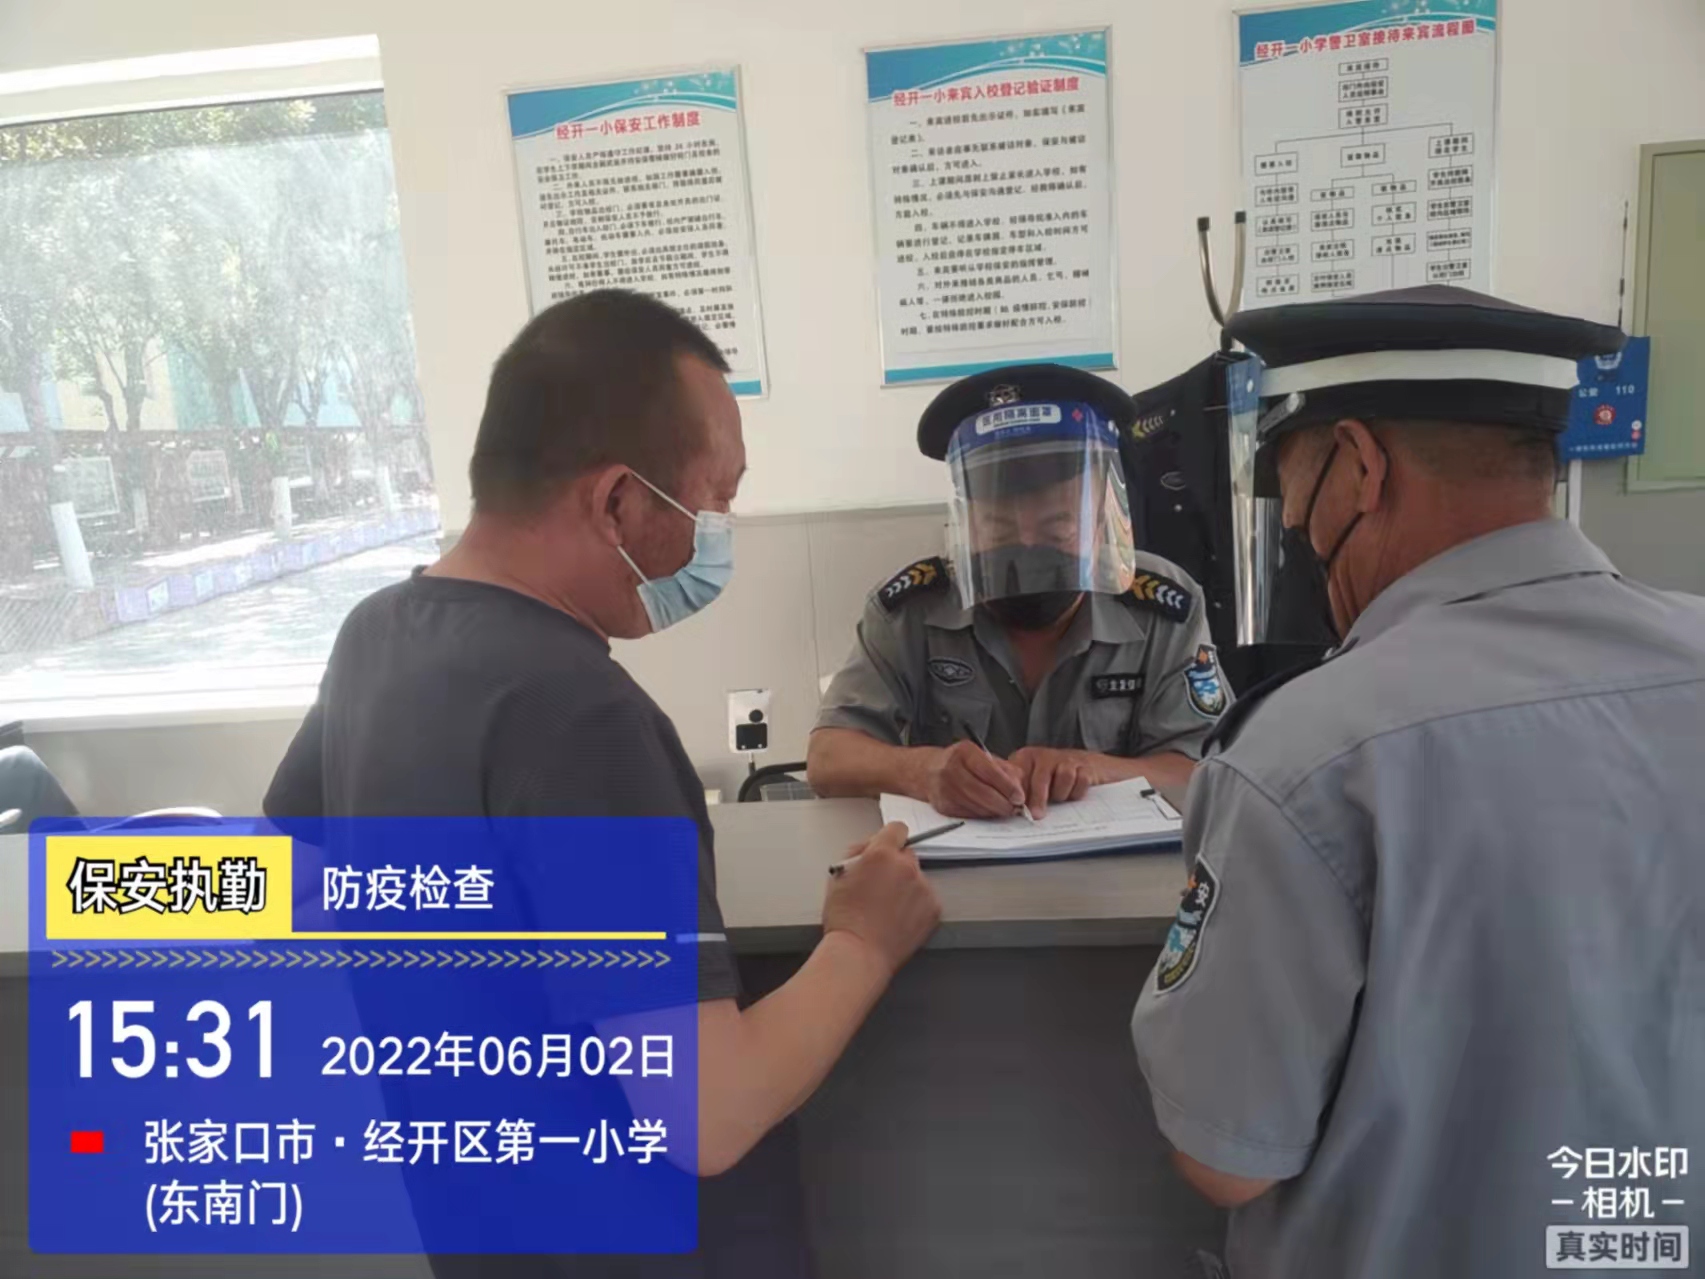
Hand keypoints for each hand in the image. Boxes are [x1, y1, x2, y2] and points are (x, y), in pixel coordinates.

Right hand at [822, 822, 940, 974]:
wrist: (859, 953)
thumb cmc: (844, 918)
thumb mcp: (839, 876)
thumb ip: (858, 856)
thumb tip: (868, 851)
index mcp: (881, 854)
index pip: (896, 829)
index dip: (889, 838)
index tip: (885, 848)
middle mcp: (906, 866)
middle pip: (907, 853)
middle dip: (895, 864)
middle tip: (880, 883)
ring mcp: (923, 888)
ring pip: (917, 877)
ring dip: (906, 885)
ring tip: (887, 907)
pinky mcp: (934, 908)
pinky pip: (926, 897)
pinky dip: (916, 904)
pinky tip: (898, 917)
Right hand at [922, 741, 1027, 818]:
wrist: (929, 771)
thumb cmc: (961, 763)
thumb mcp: (983, 757)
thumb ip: (1004, 769)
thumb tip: (1019, 788)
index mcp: (964, 752)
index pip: (989, 771)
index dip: (1007, 786)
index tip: (1019, 797)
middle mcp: (951, 768)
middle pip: (983, 792)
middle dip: (1003, 803)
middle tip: (1015, 808)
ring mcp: (944, 788)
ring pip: (976, 806)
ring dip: (994, 811)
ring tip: (1005, 809)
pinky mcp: (943, 805)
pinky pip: (968, 814)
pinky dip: (982, 815)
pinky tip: (989, 811)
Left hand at [1009, 746, 1099, 818]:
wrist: (1088, 764)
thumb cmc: (1052, 777)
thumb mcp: (1030, 779)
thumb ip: (1019, 790)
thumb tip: (1008, 808)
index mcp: (1027, 757)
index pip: (1019, 773)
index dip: (1017, 790)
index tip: (1016, 807)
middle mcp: (1046, 755)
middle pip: (1041, 777)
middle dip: (1038, 799)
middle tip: (1036, 816)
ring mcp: (1067, 759)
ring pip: (1065, 777)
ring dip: (1061, 793)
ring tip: (1059, 798)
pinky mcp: (1085, 766)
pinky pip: (1081, 781)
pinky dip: (1077, 792)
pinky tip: (1072, 794)